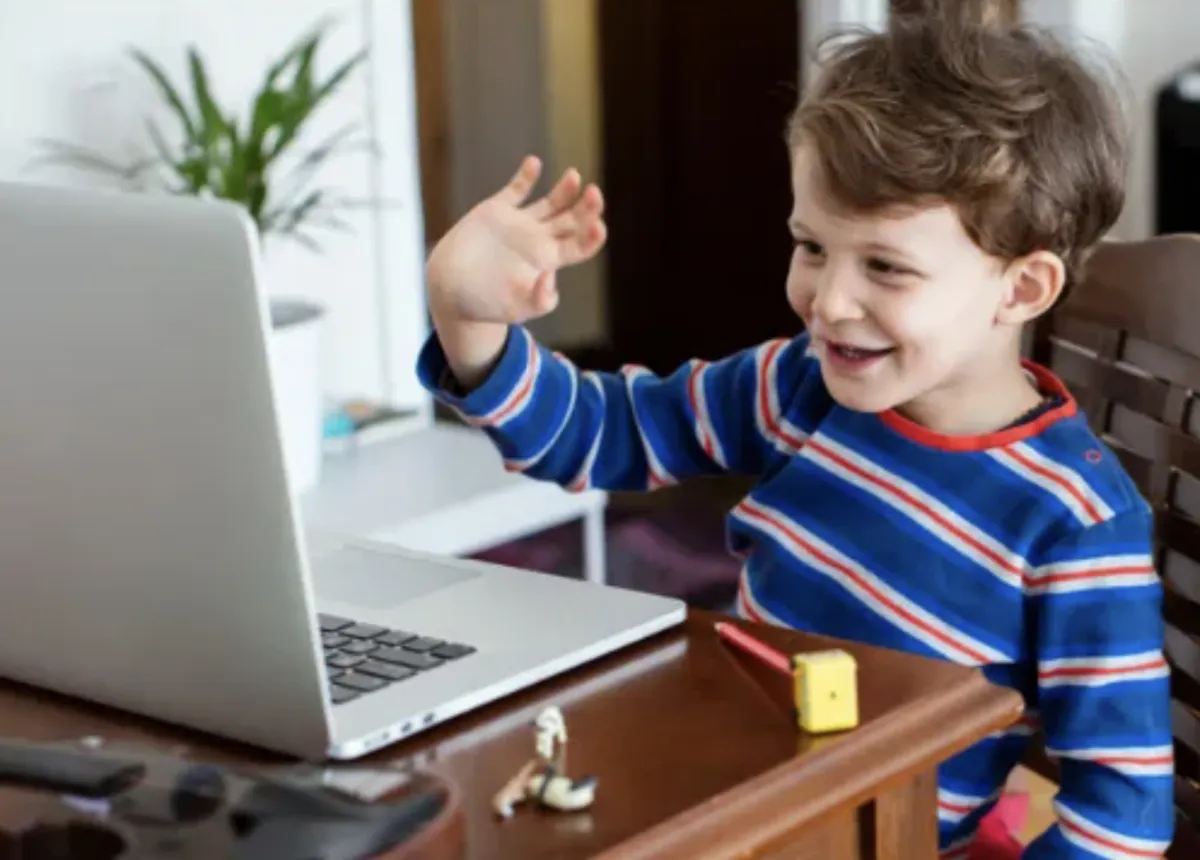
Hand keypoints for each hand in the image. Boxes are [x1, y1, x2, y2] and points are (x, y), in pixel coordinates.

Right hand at [426, 155, 606, 325]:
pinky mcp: (496, 212)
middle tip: (594, 193)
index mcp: (547, 261)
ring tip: (575, 177)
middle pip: (572, 220)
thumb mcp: (515, 309)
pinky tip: (534, 162)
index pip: (579, 246)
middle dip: (587, 207)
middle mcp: (538, 240)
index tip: (598, 226)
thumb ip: (539, 300)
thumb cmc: (484, 305)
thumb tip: (552, 278)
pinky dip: (526, 176)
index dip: (592, 237)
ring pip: (551, 202)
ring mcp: (519, 224)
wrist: (450, 290)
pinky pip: (515, 190)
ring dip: (565, 189)